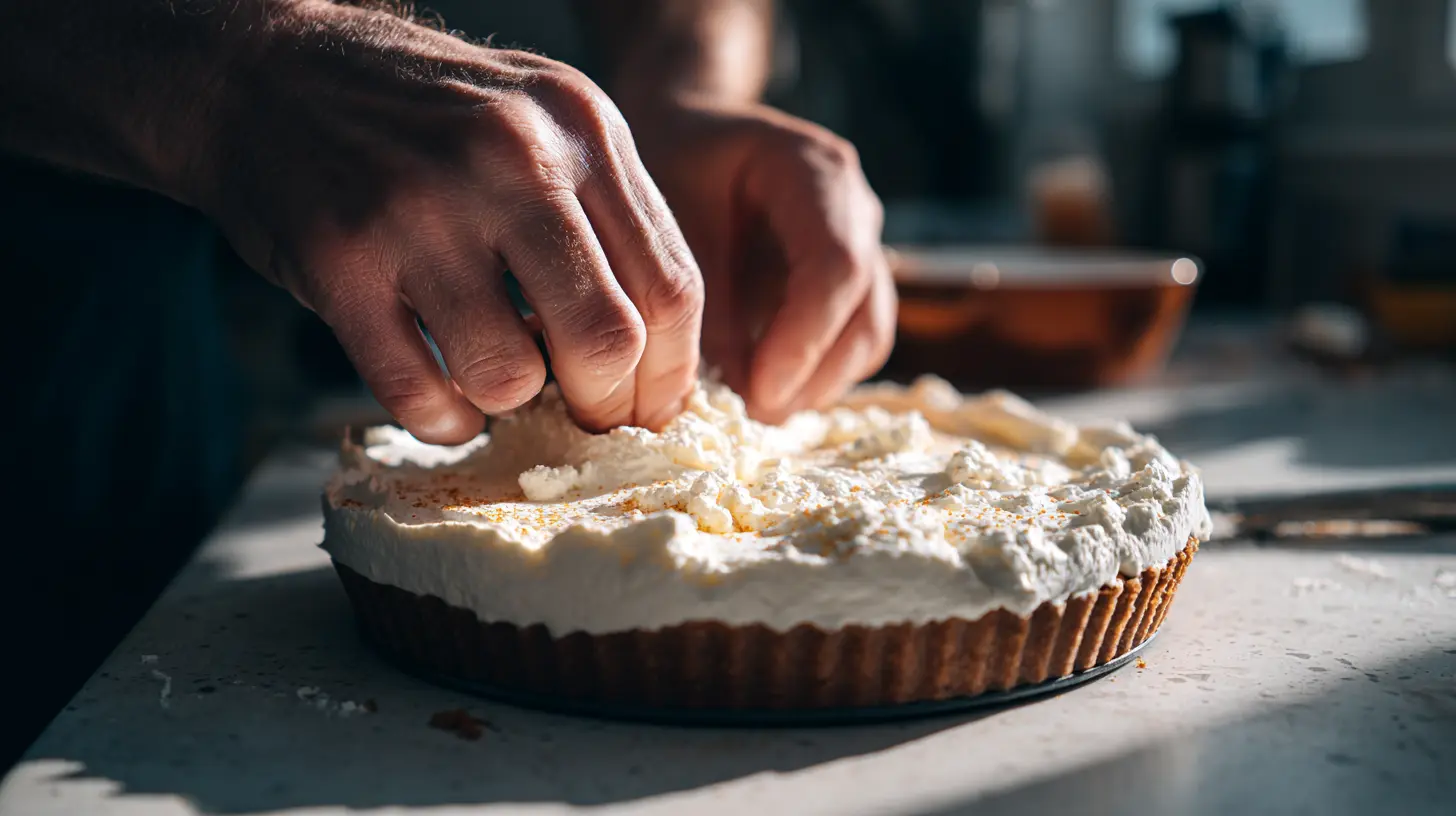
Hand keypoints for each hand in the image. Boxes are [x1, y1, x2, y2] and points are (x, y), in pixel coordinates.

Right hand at [187, 1, 702, 441]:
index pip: (671, 286)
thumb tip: (660, 355)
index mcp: (580, 126)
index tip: (649, 410)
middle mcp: (511, 157)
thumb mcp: (541, 122)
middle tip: (582, 419)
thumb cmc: (423, 116)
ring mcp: (420, 207)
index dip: (670, 374)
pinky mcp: (339, 257)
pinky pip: (416, 392)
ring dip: (508, 405)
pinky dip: (441, 420)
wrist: (268, 70)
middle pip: (607, 340)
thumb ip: (606, 214)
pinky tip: (441, 400)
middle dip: (603, 407)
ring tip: (492, 380)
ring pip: (508, 376)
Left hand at [624, 96, 894, 422]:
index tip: (755, 394)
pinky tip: (757, 389)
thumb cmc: (671, 162)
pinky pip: (852, 344)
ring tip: (746, 408)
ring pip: (867, 337)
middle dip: (809, 376)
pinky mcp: (852, 283)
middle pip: (865, 312)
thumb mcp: (669, 216)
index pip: (837, 265)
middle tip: (746, 416)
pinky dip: (813, 377)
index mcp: (816, 171)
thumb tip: (721, 390)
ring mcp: (863, 245)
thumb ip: (698, 299)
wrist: (688, 133)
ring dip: (814, 386)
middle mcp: (856, 208)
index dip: (803, 340)